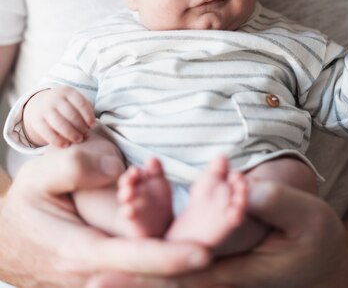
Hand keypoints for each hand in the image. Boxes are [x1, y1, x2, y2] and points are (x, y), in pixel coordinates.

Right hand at [0, 148, 209, 287]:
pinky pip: (143, 272)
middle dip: (191, 263)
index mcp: (81, 251)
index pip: (133, 258)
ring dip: (185, 263)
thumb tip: (116, 169)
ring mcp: (103, 281)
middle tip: (231, 237)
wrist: (7, 241)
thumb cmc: (25, 206)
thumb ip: (72, 167)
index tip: (204, 253)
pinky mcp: (110, 277)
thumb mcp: (38, 177)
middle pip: (151, 276)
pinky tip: (197, 247)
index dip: (169, 258)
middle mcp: (96, 275)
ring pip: (150, 278)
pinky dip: (171, 261)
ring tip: (225, 237)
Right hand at [23, 86, 95, 146]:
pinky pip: (47, 133)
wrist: (41, 103)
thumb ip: (85, 108)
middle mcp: (55, 98)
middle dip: (80, 127)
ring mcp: (45, 109)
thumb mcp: (75, 100)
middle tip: (85, 135)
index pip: (81, 103)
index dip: (88, 115)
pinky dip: (58, 140)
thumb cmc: (66, 104)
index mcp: (68, 91)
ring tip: (78, 140)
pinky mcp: (37, 121)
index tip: (92, 125)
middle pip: (71, 115)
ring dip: (71, 134)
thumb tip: (91, 124)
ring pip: (59, 124)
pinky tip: (66, 145)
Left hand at [84, 182, 345, 287]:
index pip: (183, 279)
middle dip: (129, 274)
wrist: (321, 255)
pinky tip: (131, 212)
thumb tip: (241, 186)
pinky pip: (177, 244)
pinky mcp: (210, 249)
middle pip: (165, 275)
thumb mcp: (307, 216)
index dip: (146, 276)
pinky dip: (153, 231)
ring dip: (135, 252)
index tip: (108, 276)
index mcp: (237, 274)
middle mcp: (216, 273)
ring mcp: (212, 264)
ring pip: (166, 261)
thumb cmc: (316, 237)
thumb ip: (275, 202)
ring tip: (102, 228)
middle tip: (88, 278)